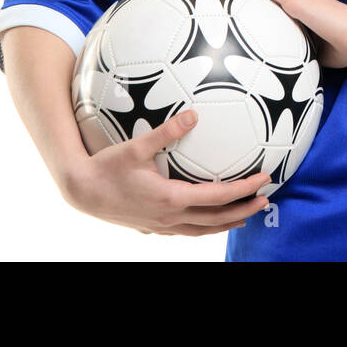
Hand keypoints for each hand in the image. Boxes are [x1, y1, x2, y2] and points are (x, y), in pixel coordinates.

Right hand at [63, 109, 271, 235]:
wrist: (81, 191)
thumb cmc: (107, 167)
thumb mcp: (137, 146)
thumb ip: (167, 131)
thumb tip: (193, 114)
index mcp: (171, 198)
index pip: (218, 197)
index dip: (244, 189)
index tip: (264, 180)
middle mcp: (169, 217)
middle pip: (216, 219)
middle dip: (243, 210)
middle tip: (265, 201)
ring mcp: (160, 226)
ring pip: (201, 231)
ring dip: (226, 223)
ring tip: (244, 216)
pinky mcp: (151, 228)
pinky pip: (185, 232)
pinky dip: (203, 228)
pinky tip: (207, 221)